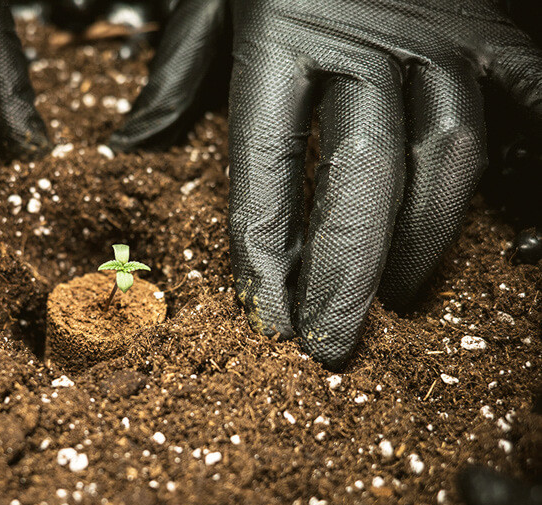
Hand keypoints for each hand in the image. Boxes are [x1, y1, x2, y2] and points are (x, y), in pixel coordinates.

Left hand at [111, 0, 541, 367]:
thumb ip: (176, 70)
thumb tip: (130, 143)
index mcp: (280, 35)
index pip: (265, 168)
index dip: (265, 255)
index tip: (268, 321)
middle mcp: (364, 40)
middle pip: (361, 178)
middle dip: (346, 273)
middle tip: (333, 345)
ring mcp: (439, 35)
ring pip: (446, 156)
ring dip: (422, 239)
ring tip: (396, 297)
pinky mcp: (494, 28)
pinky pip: (533, 108)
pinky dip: (531, 177)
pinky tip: (520, 239)